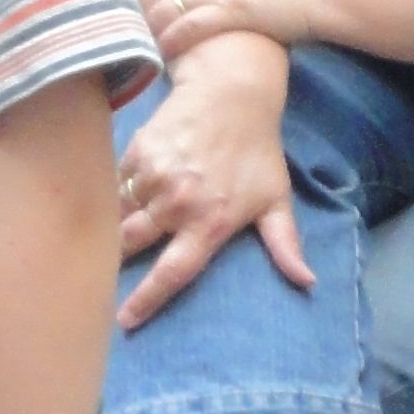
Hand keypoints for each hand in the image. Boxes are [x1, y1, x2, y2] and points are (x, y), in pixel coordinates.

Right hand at [116, 48, 310, 324]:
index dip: (146, 300)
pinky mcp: (135, 155)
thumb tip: (306, 283)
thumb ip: (285, 244)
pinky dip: (117, 195)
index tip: (124, 321)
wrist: (231, 92)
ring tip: (111, 233)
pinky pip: (115, 186)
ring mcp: (152, 178)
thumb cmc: (256, 151)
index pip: (172, 273)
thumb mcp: (276, 199)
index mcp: (209, 223)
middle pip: (129, 247)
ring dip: (113, 227)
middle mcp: (177, 204)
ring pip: (117, 216)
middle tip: (106, 274)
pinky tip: (126, 193)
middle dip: (116, 262)